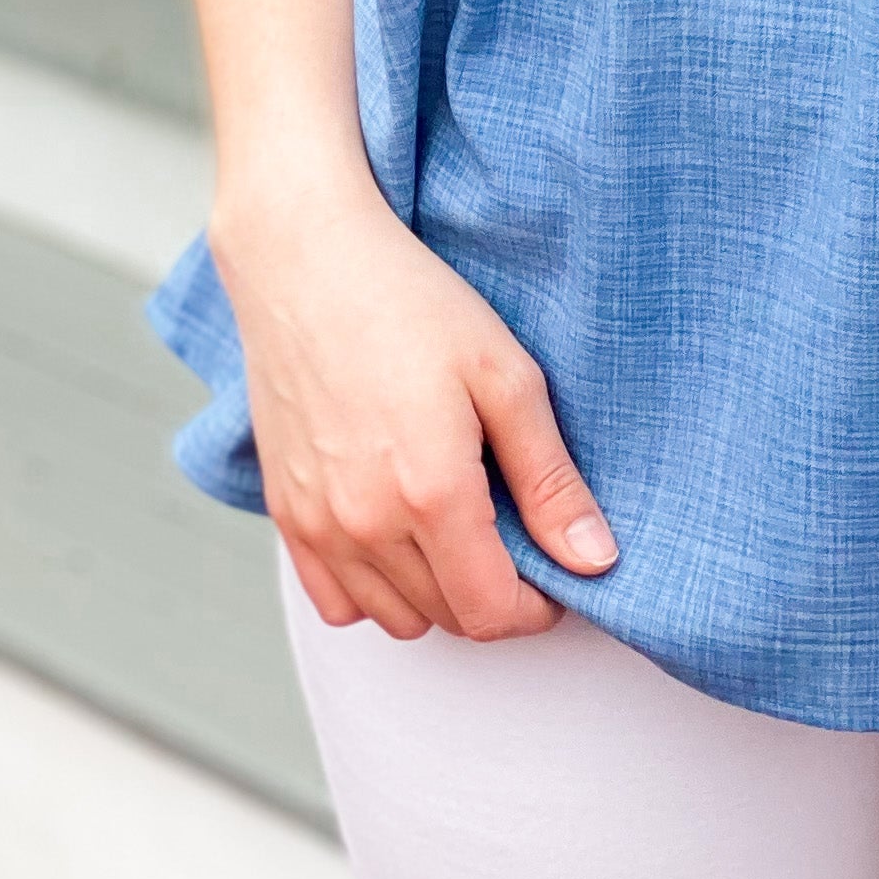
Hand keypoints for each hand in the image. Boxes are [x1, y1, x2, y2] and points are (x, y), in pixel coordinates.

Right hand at [212, 168, 617, 641]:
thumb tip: (595, 561)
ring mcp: (317, 524)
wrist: (307, 261)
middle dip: (494, 594)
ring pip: (392, 617)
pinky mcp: (284, 512)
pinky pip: (334, 601)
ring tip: (458, 527)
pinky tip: (398, 532)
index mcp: (431, 494)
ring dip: (436, 595)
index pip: (493, 614)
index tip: (554, 571)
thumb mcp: (506, 376)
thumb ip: (551, 480)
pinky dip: (373, 589)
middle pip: (447, 618)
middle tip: (513, 532)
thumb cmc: (411, 303)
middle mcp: (366, 524)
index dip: (537, 607)